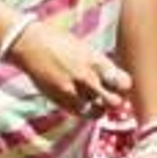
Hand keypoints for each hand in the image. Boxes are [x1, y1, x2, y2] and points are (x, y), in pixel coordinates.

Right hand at [8, 20, 130, 117]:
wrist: (32, 45)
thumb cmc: (61, 44)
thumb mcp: (87, 50)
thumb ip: (101, 65)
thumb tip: (115, 79)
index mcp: (97, 61)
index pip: (124, 83)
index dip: (125, 88)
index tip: (121, 87)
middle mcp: (87, 77)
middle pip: (114, 101)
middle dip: (116, 102)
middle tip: (112, 98)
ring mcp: (72, 90)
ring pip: (97, 111)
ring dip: (101, 109)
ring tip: (98, 103)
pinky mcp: (58, 99)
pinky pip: (79, 113)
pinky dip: (85, 112)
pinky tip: (84, 104)